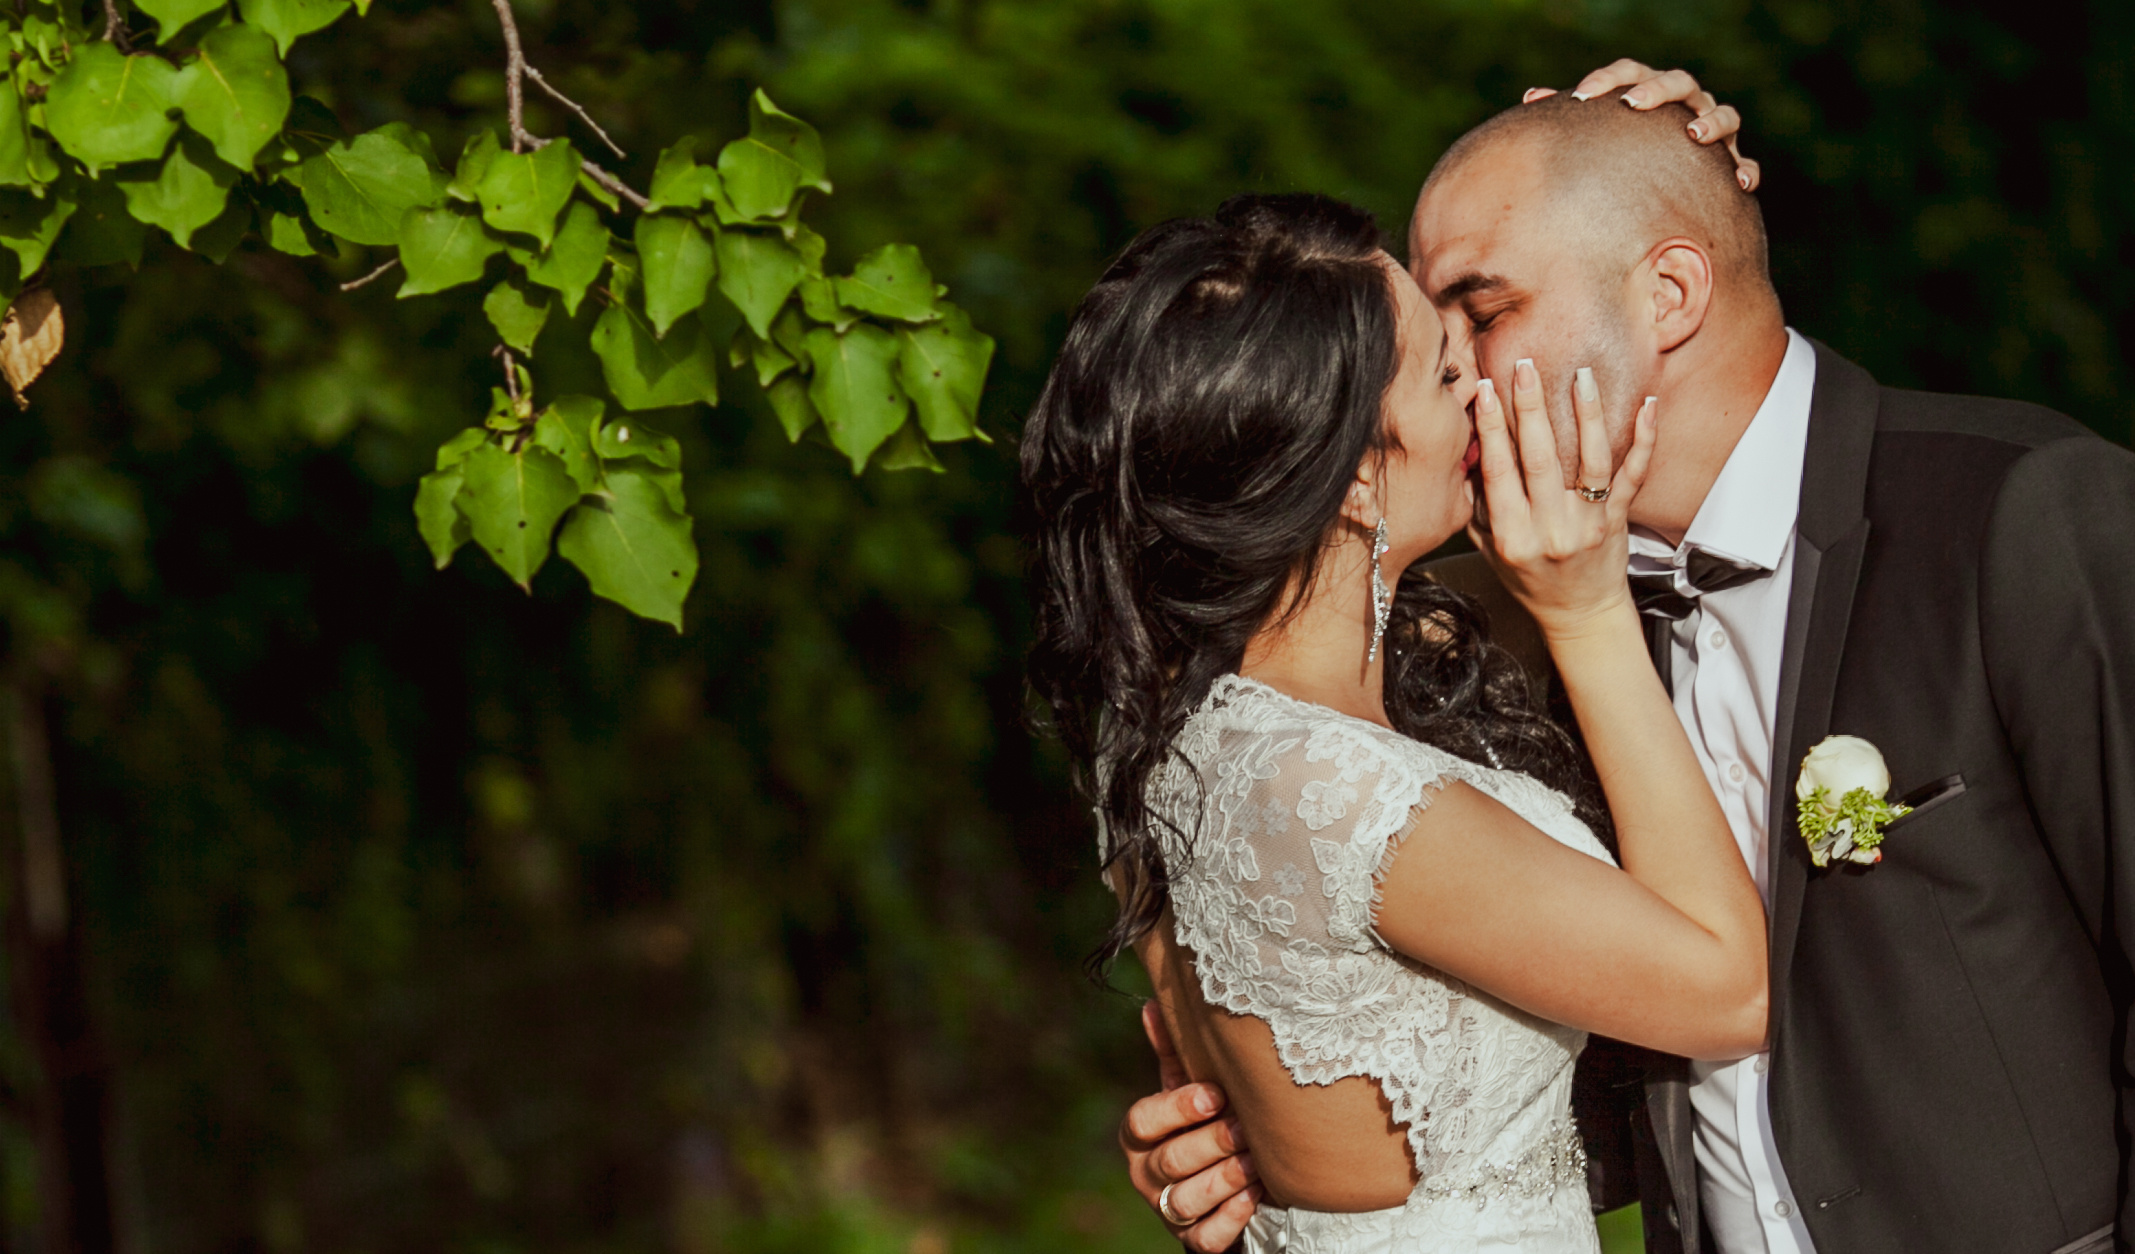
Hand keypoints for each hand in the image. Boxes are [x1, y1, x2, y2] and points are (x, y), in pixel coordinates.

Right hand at [1120, 1001, 1259, 1250]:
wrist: (1215, 1185)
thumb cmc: (1199, 1122)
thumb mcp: (1184, 1088)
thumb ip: (1173, 1052)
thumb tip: (1155, 1003)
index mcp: (1139, 1133)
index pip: (1142, 1120)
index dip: (1177, 1108)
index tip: (1215, 1093)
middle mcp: (1145, 1172)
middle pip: (1170, 1160)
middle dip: (1211, 1143)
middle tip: (1246, 1128)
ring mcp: (1166, 1209)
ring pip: (1185, 1200)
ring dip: (1224, 1180)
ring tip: (1257, 1162)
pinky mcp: (1192, 1238)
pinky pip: (1205, 1236)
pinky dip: (1229, 1218)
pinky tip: (1253, 1197)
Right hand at [1468, 359, 1656, 638]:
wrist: (1581, 615)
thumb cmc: (1531, 582)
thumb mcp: (1491, 552)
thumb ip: (1477, 506)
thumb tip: (1468, 455)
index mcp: (1513, 537)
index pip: (1499, 473)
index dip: (1492, 430)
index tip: (1487, 392)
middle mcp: (1551, 530)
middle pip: (1541, 460)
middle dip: (1530, 409)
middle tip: (1525, 367)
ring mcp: (1588, 524)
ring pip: (1589, 461)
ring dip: (1585, 414)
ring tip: (1580, 376)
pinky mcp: (1617, 520)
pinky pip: (1632, 475)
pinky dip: (1643, 440)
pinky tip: (1647, 407)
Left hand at [1524, 59, 1760, 191]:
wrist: (1662, 195)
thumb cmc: (1624, 158)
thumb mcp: (1598, 139)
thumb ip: (1573, 120)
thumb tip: (1531, 98)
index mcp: (1649, 94)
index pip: (1631, 72)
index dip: (1607, 79)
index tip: (1580, 98)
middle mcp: (1685, 107)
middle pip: (1680, 83)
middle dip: (1658, 90)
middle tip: (1633, 103)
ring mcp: (1712, 134)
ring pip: (1725, 114)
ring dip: (1712, 122)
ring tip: (1693, 135)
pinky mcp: (1731, 165)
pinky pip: (1745, 163)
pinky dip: (1746, 168)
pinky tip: (1740, 182)